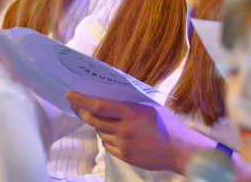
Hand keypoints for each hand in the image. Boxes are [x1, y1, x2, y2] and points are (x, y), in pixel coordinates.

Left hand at [66, 91, 210, 173]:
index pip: (99, 106)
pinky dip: (108, 137)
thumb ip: (129, 102)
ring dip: (98, 124)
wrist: (180, 150)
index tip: (70, 95)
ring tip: (105, 118)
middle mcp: (125, 129)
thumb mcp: (149, 106)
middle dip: (82, 111)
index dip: (82, 100)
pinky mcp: (125, 156)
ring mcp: (124, 145)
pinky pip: (108, 145)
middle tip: (75, 104)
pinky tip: (116, 133)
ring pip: (101, 132)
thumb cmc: (166, 124)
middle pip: (94, 120)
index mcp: (131, 113)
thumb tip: (109, 94)